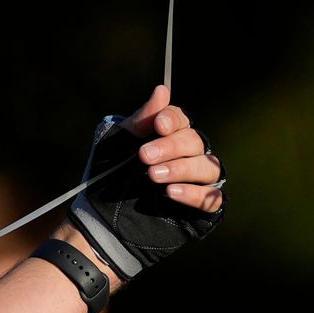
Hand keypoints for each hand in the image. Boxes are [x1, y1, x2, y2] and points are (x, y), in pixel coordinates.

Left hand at [58, 85, 224, 286]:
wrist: (100, 223)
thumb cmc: (107, 180)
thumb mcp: (117, 144)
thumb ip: (141, 120)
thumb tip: (162, 89)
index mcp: (167, 138)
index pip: (182, 120)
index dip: (172, 119)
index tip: (158, 125)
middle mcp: (186, 157)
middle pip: (196, 142)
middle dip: (171, 147)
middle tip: (143, 158)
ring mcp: (196, 184)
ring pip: (208, 167)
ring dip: (182, 168)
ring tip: (153, 177)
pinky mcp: (199, 212)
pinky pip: (213, 198)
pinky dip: (195, 194)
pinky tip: (171, 192)